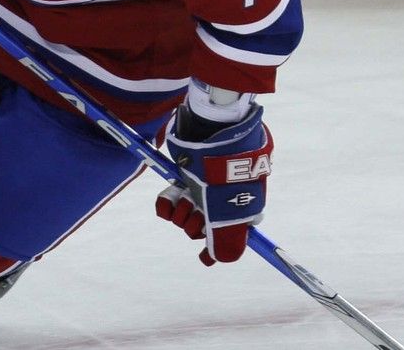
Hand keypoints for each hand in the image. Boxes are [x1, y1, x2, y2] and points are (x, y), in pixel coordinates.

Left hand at [156, 103, 272, 264]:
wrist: (213, 143)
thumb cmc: (225, 183)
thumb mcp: (231, 219)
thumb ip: (227, 245)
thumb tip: (213, 260)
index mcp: (237, 209)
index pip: (226, 236)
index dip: (213, 249)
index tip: (204, 258)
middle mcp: (217, 201)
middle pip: (200, 229)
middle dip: (195, 226)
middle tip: (200, 214)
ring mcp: (198, 189)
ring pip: (182, 217)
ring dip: (181, 213)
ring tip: (188, 200)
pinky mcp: (180, 180)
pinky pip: (167, 204)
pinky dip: (166, 204)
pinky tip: (172, 200)